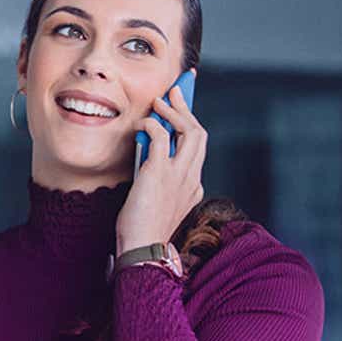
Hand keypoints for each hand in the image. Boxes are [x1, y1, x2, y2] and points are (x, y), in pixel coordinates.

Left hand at [115, 71, 206, 255]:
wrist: (141, 250)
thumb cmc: (142, 232)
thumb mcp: (155, 202)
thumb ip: (156, 180)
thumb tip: (146, 155)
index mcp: (193, 188)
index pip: (197, 149)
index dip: (191, 125)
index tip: (185, 107)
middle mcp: (192, 179)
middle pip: (200, 134)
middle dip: (188, 109)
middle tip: (176, 91)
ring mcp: (179, 176)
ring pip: (191, 131)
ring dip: (176, 111)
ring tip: (161, 100)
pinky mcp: (160, 173)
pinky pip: (161, 136)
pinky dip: (153, 123)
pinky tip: (143, 122)